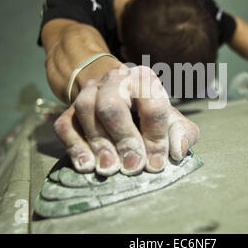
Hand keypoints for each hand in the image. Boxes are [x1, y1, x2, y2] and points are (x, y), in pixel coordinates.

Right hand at [53, 66, 199, 175]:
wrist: (117, 93)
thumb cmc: (148, 111)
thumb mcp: (171, 119)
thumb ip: (182, 133)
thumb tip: (178, 151)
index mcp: (144, 79)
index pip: (151, 105)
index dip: (155, 137)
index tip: (156, 163)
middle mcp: (115, 79)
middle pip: (112, 105)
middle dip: (124, 138)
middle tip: (133, 167)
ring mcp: (89, 91)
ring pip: (86, 110)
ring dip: (98, 142)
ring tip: (110, 168)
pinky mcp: (70, 109)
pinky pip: (65, 125)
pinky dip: (74, 146)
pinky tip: (87, 165)